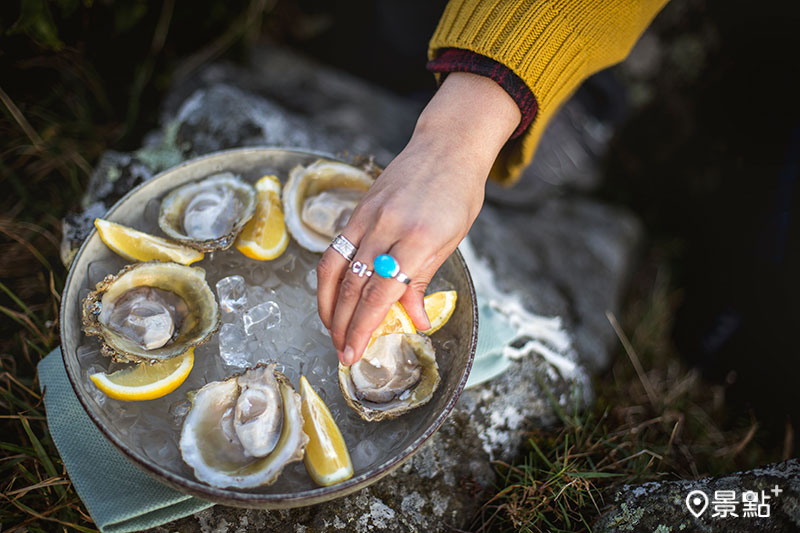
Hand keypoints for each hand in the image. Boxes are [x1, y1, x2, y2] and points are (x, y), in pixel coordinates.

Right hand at [316, 72, 520, 365]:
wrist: (446, 147)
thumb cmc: (457, 195)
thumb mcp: (450, 242)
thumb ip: (423, 282)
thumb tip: (415, 322)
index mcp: (418, 241)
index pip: (381, 295)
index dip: (363, 328)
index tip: (354, 353)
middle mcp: (387, 228)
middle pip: (352, 286)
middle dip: (342, 325)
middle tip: (341, 352)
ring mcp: (368, 216)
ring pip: (335, 269)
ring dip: (328, 305)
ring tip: (331, 330)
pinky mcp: (357, 209)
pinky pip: (335, 248)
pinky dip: (328, 278)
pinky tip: (330, 296)